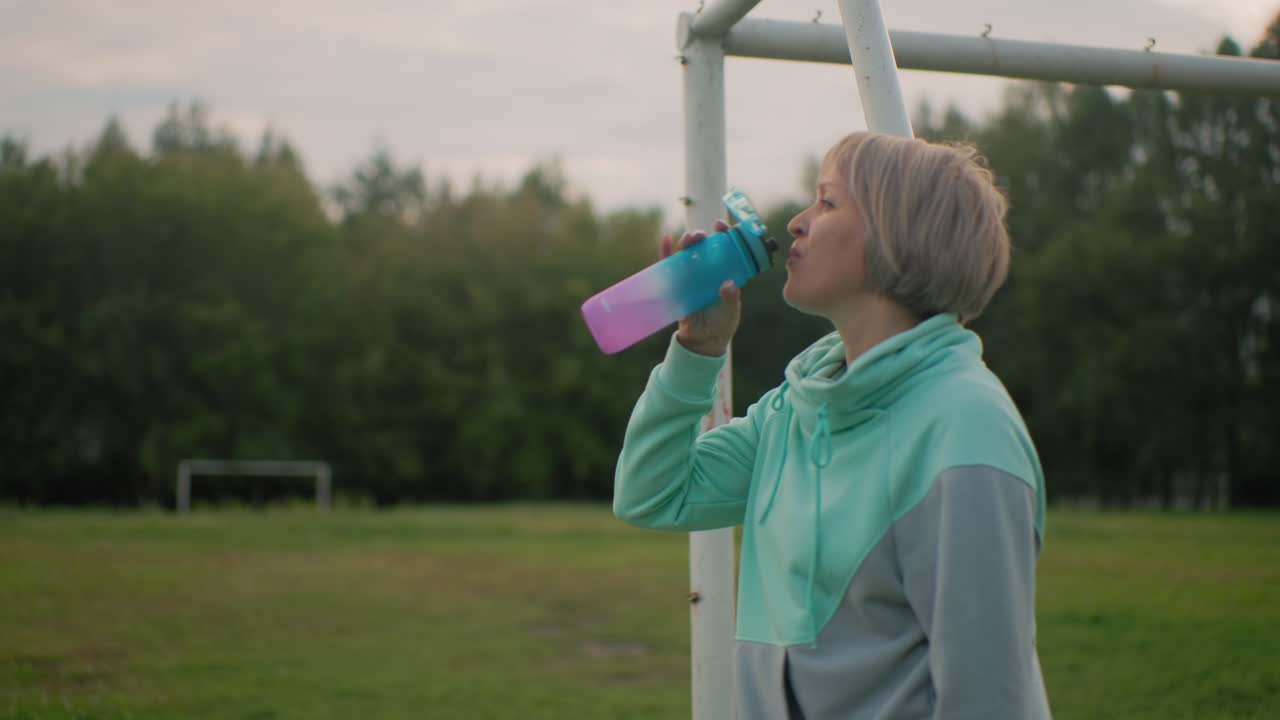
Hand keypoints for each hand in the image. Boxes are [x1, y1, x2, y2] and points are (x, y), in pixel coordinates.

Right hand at [660, 220, 741, 356]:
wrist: (702, 343)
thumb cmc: (721, 326)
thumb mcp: (730, 313)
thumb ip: (730, 300)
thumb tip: (728, 284)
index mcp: (726, 275)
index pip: (726, 250)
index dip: (724, 235)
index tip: (721, 226)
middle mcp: (709, 272)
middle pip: (704, 248)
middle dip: (702, 237)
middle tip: (701, 234)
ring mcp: (693, 277)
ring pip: (688, 254)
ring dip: (687, 242)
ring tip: (688, 238)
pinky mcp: (678, 285)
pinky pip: (670, 267)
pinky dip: (666, 253)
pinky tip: (664, 240)